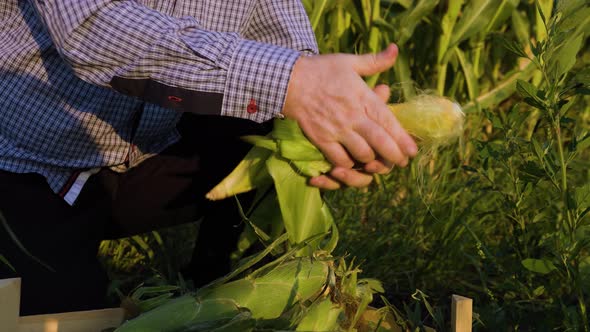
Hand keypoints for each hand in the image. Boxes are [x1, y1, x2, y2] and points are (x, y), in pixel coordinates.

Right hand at [282, 44, 416, 188]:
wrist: (289, 81)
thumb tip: (395, 49)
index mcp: (363, 97)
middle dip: (393, 156)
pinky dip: (348, 165)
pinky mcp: (322, 139)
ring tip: (376, 162)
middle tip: (401, 162)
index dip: (403, 139)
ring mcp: (337, 129)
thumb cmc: (321, 70)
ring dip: (371, 161)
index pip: (388, 122)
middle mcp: (352, 116)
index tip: (412, 151)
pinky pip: (339, 159)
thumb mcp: (350, 62)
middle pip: (380, 143)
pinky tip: (352, 163)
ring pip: (362, 154)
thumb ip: (375, 61)